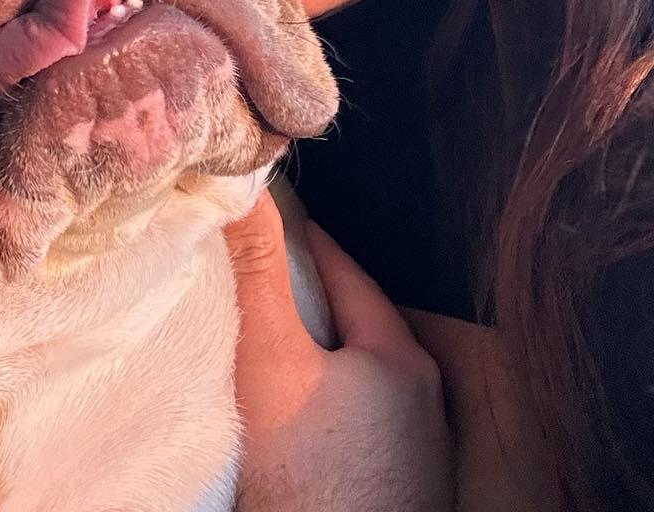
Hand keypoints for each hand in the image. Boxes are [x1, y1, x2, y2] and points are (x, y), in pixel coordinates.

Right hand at [226, 191, 452, 511]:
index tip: (271, 221)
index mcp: (405, 360)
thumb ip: (258, 271)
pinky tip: (295, 417)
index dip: (304, 244)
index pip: (347, 275)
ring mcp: (416, 456)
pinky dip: (327, 408)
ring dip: (320, 361)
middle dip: (310, 303)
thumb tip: (243, 187)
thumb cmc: (308, 474)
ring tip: (271, 347)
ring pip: (358, 382)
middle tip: (258, 280)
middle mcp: (425, 405)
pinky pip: (358, 427)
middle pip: (355, 329)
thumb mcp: (271, 357)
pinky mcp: (395, 494)